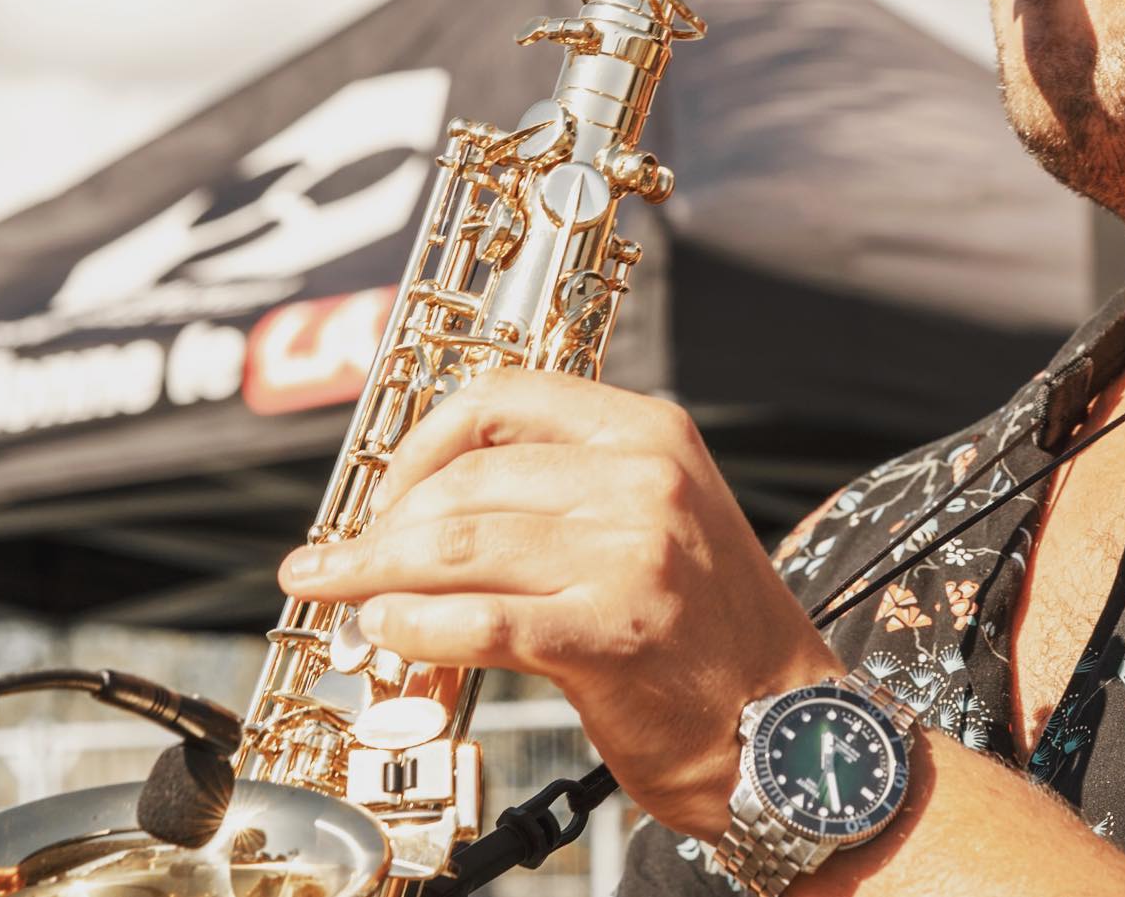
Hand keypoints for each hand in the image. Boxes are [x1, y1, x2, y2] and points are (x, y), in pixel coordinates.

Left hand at [278, 367, 842, 837]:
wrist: (785, 726)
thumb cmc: (708, 626)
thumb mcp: (654, 515)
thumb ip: (559, 490)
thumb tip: (431, 503)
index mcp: (648, 432)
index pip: (504, 398)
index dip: (426, 442)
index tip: (389, 489)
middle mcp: (641, 479)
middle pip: (469, 478)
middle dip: (385, 523)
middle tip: (343, 558)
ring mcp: (629, 554)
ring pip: (461, 543)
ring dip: (377, 572)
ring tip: (339, 593)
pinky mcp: (610, 634)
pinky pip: (481, 619)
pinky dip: (416, 626)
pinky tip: (388, 632)